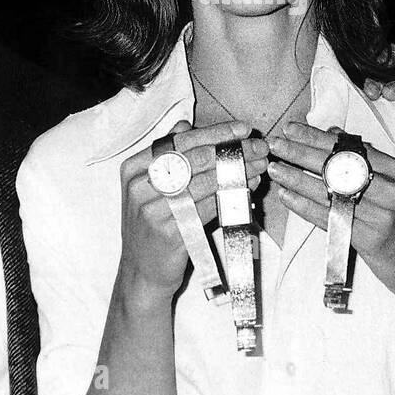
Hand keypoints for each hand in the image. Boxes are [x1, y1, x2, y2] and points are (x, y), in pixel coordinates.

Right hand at [117, 119, 266, 307]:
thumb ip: (167, 155)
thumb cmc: (152, 224)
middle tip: (260, 146)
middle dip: (233, 150)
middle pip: (196, 158)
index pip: (181, 141)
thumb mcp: (150, 187)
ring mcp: (153, 210)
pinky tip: (249, 189)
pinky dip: (232, 196)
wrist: (142, 270)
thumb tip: (184, 124)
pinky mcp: (170, 231)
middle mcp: (140, 186)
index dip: (216, 133)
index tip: (243, 129)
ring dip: (238, 172)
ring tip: (260, 165)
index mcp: (134, 167)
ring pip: (206, 182)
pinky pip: (209, 208)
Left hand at [266, 122, 394, 306]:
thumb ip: (363, 160)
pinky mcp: (369, 238)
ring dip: (297, 178)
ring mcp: (381, 213)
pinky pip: (330, 218)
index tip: (291, 129)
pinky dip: (305, 207)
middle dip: (301, 153)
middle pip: (337, 165)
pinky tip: (287, 197)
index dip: (317, 137)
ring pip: (330, 191)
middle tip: (275, 145)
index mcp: (394, 170)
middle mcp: (390, 188)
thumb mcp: (391, 188)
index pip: (349, 147)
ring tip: (274, 169)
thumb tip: (334, 134)